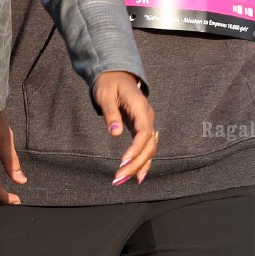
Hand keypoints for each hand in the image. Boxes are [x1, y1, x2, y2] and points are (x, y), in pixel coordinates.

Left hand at [92, 70, 157, 186]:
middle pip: (149, 145)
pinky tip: (137, 177)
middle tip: (119, 178)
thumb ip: (110, 113)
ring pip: (149, 149)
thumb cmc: (108, 83)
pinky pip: (146, 148)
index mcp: (140, 107)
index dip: (136, 149)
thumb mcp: (105, 95)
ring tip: (123, 181)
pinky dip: (143, 162)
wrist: (116, 75)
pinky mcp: (141, 129)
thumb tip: (115, 132)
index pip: (144, 132)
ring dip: (138, 166)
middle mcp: (147, 117)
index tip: (123, 162)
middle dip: (136, 164)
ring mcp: (146, 123)